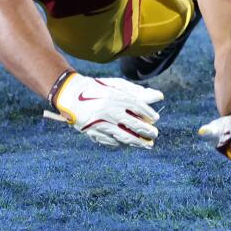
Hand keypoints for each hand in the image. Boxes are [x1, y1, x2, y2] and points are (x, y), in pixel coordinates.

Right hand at [45, 73, 162, 149]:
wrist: (70, 95)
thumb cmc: (97, 88)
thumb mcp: (116, 85)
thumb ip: (137, 91)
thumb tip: (160, 96)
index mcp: (115, 96)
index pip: (138, 107)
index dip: (148, 114)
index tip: (156, 119)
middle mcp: (109, 111)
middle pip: (134, 124)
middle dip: (147, 131)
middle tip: (155, 134)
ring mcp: (101, 123)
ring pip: (124, 136)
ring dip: (138, 142)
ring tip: (148, 145)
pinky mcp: (93, 132)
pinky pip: (111, 141)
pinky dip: (121, 143)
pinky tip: (128, 143)